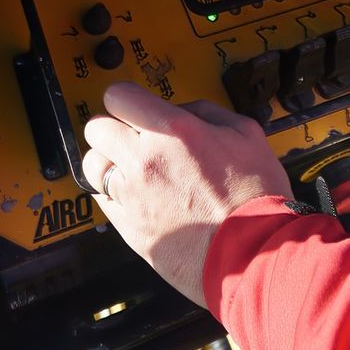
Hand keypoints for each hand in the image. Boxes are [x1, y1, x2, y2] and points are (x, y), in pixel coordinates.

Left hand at [83, 82, 290, 305]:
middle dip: (113, 128)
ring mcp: (133, 197)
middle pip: (96, 129)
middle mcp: (145, 161)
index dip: (128, 98)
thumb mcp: (246, 135)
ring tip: (131, 170)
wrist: (253, 254)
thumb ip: (207, 113)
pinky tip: (137, 197)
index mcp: (174, 132)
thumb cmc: (255, 199)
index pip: (120, 96)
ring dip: (108, 162)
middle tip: (132, 137)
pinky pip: (102, 201)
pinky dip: (114, 195)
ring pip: (93, 166)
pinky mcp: (129, 228)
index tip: (135, 106)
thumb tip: (183, 110)